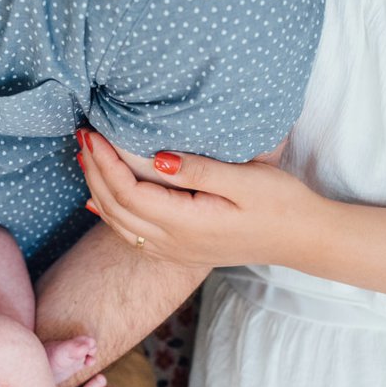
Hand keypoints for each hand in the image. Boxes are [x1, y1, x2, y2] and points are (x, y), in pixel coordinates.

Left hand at [77, 128, 319, 268]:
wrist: (303, 239)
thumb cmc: (281, 204)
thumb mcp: (246, 179)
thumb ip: (200, 170)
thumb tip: (157, 157)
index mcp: (187, 225)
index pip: (129, 194)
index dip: (106, 164)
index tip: (93, 133)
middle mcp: (174, 245)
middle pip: (116, 210)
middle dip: (94, 172)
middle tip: (82, 137)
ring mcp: (175, 253)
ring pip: (120, 225)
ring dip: (99, 191)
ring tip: (86, 158)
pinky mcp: (180, 252)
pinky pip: (133, 236)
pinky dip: (112, 214)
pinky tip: (100, 201)